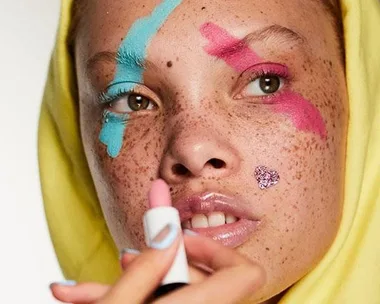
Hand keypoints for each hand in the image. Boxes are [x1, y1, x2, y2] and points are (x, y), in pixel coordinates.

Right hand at [51, 227, 265, 303]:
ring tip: (99, 287)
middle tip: (128, 257)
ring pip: (183, 295)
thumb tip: (167, 229)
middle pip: (208, 280)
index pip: (245, 274)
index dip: (215, 249)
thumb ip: (148, 266)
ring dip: (145, 282)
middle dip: (164, 263)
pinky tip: (101, 299)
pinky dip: (145, 300)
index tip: (179, 240)